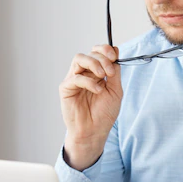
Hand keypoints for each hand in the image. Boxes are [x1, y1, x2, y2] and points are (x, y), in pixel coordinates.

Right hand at [58, 45, 121, 170]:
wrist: (95, 131)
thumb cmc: (104, 113)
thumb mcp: (115, 90)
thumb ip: (114, 72)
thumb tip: (116, 52)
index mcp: (97, 72)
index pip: (98, 52)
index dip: (106, 50)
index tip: (115, 56)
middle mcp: (85, 73)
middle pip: (90, 53)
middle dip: (102, 58)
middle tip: (109, 71)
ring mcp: (74, 79)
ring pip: (79, 58)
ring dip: (93, 63)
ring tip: (102, 75)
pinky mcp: (66, 88)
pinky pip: (75, 77)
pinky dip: (88, 81)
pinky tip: (97, 91)